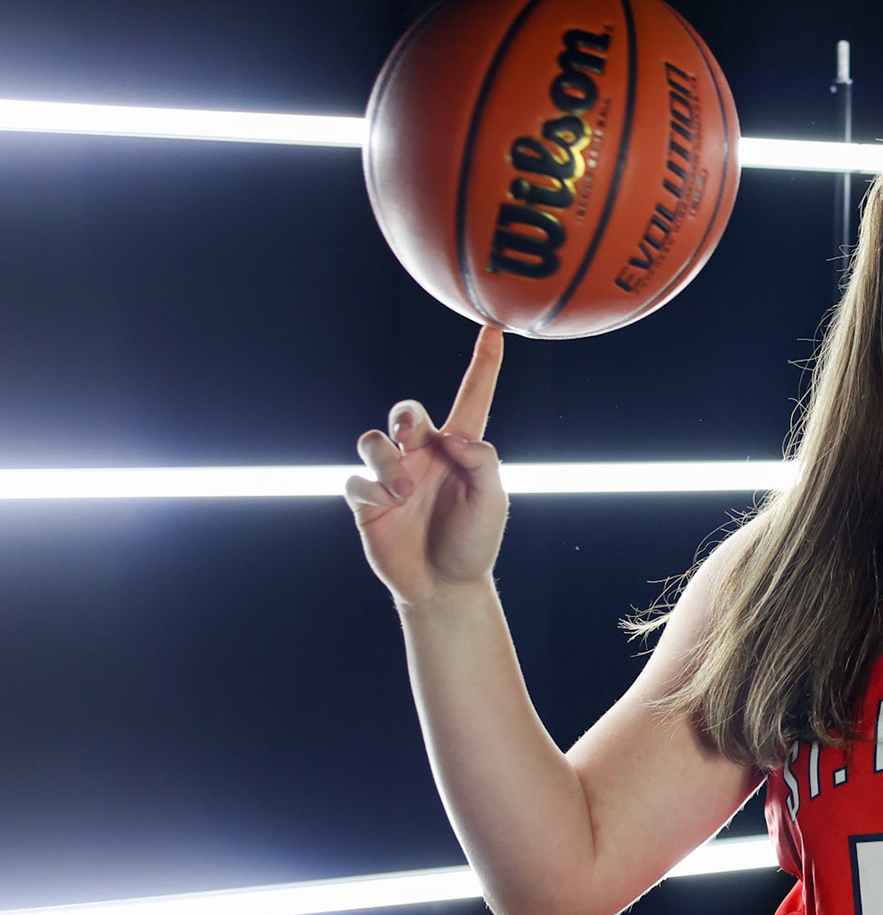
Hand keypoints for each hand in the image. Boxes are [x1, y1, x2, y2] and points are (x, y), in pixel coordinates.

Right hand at [344, 326, 507, 605]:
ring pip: (372, 442)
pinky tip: (388, 506)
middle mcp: (424, 455)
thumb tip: (450, 435)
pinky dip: (370, 488)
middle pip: (405, 413)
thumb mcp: (492, 500)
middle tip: (413, 433)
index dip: (483, 364)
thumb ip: (481, 460)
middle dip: (405, 415)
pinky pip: (355, 480)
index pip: (472, 397)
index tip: (495, 328)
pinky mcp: (368, 501)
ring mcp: (392, 476)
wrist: (444, 586)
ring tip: (403, 493)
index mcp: (460, 449)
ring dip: (386, 462)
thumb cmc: (474, 541)